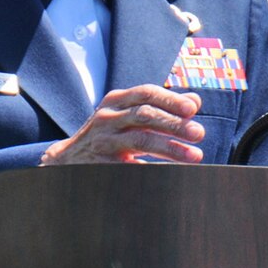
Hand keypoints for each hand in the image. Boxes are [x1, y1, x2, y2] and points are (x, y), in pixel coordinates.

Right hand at [40, 85, 204, 164]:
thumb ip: (160, 108)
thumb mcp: (128, 116)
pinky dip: (154, 169)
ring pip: (140, 140)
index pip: (146, 93)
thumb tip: (195, 101)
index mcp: (116, 101)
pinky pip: (132, 166)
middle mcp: (107, 118)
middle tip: (199, 133)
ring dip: (170, 147)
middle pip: (144, 115)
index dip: (170, 99)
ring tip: (195, 156)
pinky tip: (173, 174)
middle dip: (174, 124)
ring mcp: (103, 141)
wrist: (68, 160)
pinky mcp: (102, 164)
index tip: (193, 109)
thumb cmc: (108, 135)